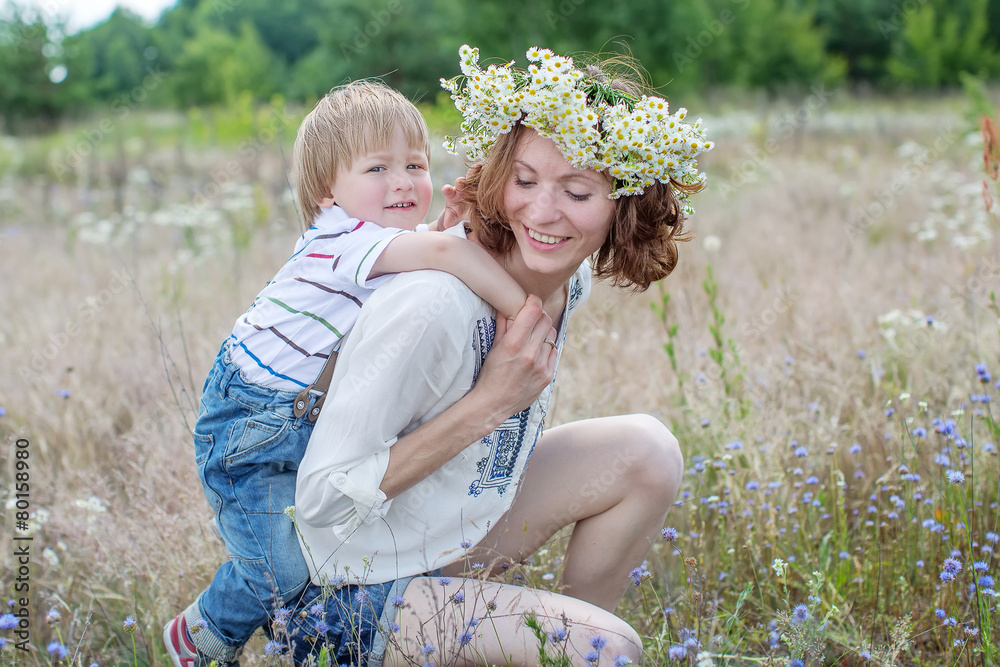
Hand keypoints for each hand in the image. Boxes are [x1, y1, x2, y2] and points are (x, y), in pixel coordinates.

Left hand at [433, 164, 480, 230]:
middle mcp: (461, 189)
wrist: (467, 214)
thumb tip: (447, 225)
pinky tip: (493, 170)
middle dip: (461, 180)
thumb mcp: (452, 219)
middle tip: (461, 180)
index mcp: (453, 196)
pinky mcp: (481, 185)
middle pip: (461, 182)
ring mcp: (472, 186)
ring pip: (473, 177)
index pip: (449, 192)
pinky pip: (484, 178)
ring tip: (478, 166)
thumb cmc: (457, 216)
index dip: (447, 190)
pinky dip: (486, 174)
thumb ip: (450, 220)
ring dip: (475, 172)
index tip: (446, 189)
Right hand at [472, 295, 557, 423]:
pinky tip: (536, 353)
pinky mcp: (547, 376)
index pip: (533, 311)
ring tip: (533, 338)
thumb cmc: (489, 375)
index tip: (530, 301)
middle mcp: (529, 354)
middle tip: (531, 319)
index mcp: (513, 344)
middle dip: (538, 316)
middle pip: (545, 320)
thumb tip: (508, 306)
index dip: (533, 301)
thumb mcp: (493, 348)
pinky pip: (553, 352)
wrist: (492, 404)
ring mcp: (541, 366)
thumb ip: (503, 326)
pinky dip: (546, 349)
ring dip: (543, 333)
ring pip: (552, 335)